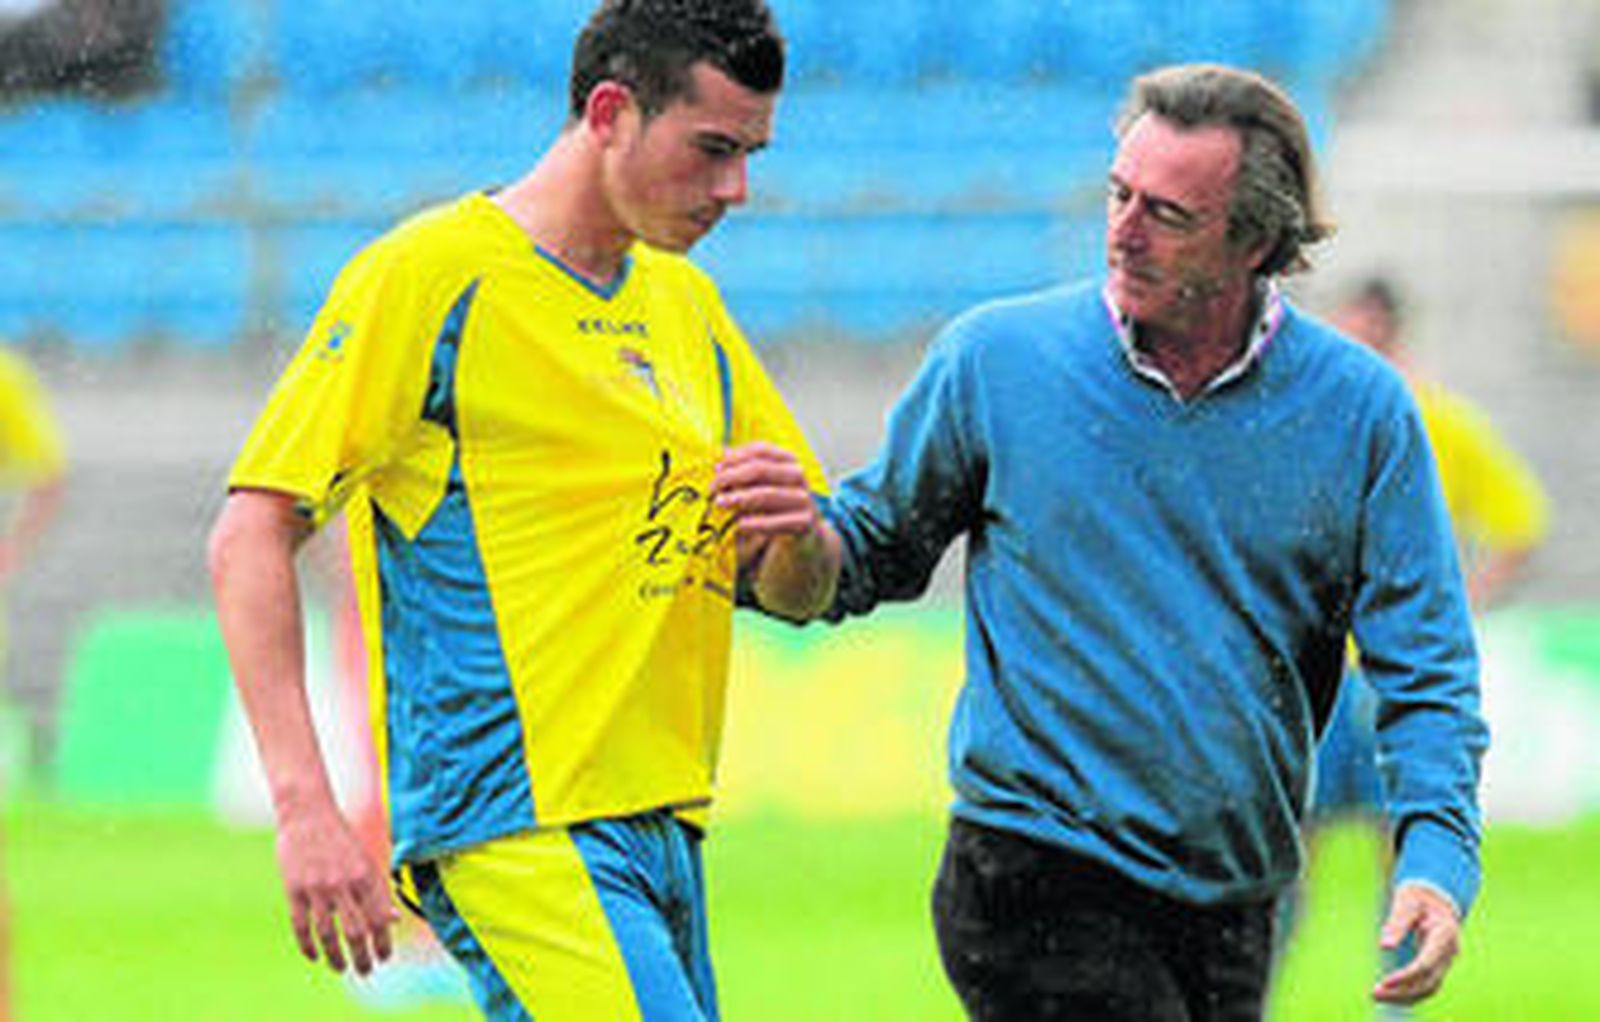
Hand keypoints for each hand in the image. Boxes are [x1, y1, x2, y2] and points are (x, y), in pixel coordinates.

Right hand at [276, 807, 397, 974]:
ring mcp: (318, 887)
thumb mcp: (365, 860)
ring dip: (336, 956)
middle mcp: (344, 883)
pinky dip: (308, 945)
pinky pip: (301, 925)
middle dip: (363, 956)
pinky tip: (315, 956)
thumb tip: (394, 920)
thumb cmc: (340, 837)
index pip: (379, 918)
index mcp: (366, 875)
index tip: (385, 957)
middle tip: (366, 972)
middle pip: (356, 931)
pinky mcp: (295, 889)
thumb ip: (379, 890)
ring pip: (329, 933)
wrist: (307, 812)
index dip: (383, 942)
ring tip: (341, 969)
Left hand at [713, 441, 822, 565]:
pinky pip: (779, 522)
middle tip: (713, 486)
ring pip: (769, 494)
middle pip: (762, 469)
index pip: (762, 450)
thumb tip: (722, 456)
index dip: (737, 456)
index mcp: (788, 463)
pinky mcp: (806, 524)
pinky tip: (740, 526)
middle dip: (734, 475)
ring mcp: (804, 500)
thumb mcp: (759, 490)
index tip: (717, 467)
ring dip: (741, 497)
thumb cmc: (775, 512)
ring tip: (721, 503)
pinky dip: (758, 523)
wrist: (802, 544)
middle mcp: (798, 478)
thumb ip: (743, 474)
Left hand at [1373, 882, 1460, 1005]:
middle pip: (1428, 982)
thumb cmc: (1418, 896)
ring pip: (1429, 989)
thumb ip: (1397, 922)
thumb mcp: (1406, 901)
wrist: (1436, 896)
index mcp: (1444, 934)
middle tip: (1374, 994)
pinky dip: (1409, 994)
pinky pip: (1427, 986)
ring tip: (1376, 996)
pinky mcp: (1438, 966)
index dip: (1406, 976)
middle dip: (1402, 992)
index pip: (1426, 964)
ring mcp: (1446, 961)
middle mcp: (1450, 952)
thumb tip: (1384, 946)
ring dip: (1405, 997)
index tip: (1384, 983)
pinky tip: (1388, 994)